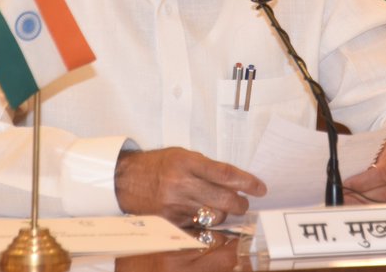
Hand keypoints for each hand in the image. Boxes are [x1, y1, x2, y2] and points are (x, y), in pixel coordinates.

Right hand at [115, 147, 266, 225]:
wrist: (125, 179)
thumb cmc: (157, 165)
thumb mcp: (183, 156)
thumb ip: (207, 168)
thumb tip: (235, 181)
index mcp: (186, 163)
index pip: (225, 174)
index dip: (246, 182)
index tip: (259, 188)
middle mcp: (181, 184)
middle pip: (224, 199)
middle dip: (240, 204)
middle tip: (243, 203)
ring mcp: (175, 206)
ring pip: (214, 216)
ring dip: (224, 214)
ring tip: (221, 208)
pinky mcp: (171, 222)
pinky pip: (199, 228)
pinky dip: (207, 224)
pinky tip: (206, 217)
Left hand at [342, 136, 385, 203]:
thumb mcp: (381, 147)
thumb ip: (367, 159)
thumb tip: (344, 173)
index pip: (383, 172)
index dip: (364, 181)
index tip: (347, 184)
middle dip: (362, 196)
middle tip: (344, 198)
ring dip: (368, 206)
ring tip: (350, 204)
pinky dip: (379, 210)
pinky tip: (365, 209)